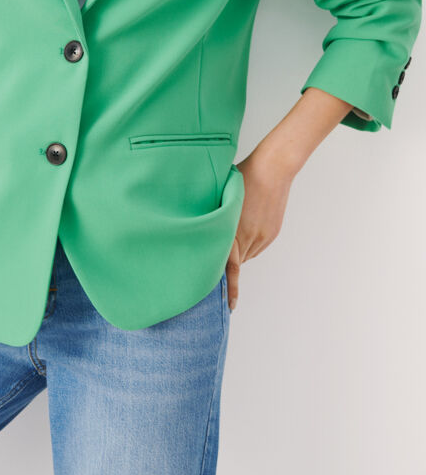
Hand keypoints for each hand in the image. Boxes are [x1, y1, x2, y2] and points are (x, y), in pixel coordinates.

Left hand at [226, 149, 294, 311]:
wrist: (272, 169)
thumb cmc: (242, 177)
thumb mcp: (220, 197)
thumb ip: (213, 218)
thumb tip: (201, 229)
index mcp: (234, 231)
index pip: (230, 267)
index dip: (229, 287)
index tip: (230, 305)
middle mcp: (250, 238)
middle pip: (236, 262)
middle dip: (226, 267)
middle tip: (214, 276)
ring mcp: (263, 236)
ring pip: (247, 254)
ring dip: (238, 251)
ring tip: (230, 236)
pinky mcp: (272, 233)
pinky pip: (257, 245)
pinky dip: (248, 242)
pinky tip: (245, 226)